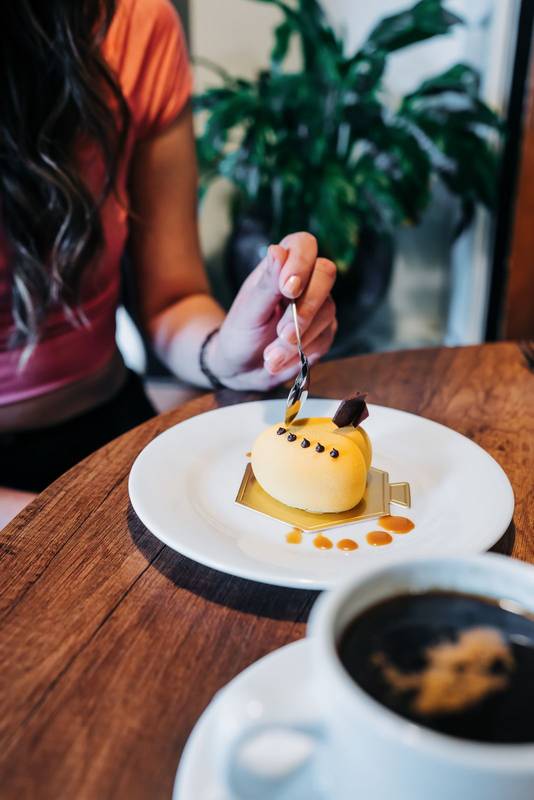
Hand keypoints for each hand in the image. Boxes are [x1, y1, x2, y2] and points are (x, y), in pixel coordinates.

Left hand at [208, 232, 336, 390]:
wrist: (242, 368)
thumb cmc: (241, 331)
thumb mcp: (249, 309)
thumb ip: (267, 282)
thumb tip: (277, 250)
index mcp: (282, 266)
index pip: (304, 245)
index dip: (301, 262)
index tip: (287, 289)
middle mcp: (306, 281)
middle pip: (326, 274)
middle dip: (304, 308)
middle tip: (282, 332)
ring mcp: (319, 307)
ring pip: (327, 311)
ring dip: (297, 338)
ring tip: (270, 356)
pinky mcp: (324, 332)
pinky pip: (325, 338)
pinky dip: (301, 352)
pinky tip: (281, 360)